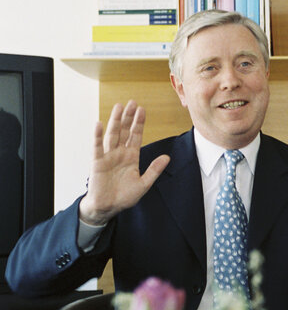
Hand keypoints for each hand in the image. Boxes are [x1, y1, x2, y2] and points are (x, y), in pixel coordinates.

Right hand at [78, 101, 169, 224]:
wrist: (108, 207)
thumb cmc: (124, 196)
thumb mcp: (144, 184)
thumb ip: (154, 170)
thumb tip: (167, 157)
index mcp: (131, 157)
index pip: (136, 136)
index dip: (139, 123)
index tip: (142, 110)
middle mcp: (120, 153)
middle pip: (124, 131)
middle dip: (129, 117)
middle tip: (132, 102)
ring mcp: (108, 156)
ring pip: (112, 135)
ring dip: (115, 121)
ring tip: (119, 107)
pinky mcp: (97, 162)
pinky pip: (97, 147)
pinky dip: (97, 135)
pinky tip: (99, 123)